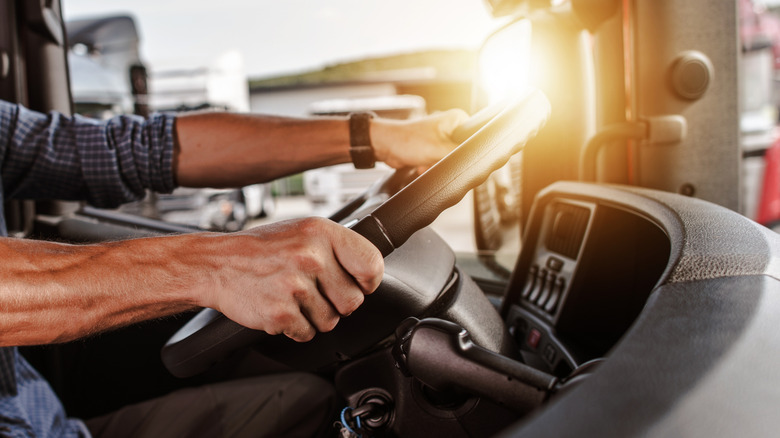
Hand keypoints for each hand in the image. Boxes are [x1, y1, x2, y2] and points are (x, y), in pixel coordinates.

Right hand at [197, 217, 382, 341]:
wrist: (216, 263)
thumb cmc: (263, 249)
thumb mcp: (303, 232)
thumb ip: (337, 248)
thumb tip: (369, 273)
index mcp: (321, 232)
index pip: (371, 264)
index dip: (368, 281)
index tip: (359, 284)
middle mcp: (310, 256)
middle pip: (353, 301)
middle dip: (337, 303)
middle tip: (314, 293)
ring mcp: (295, 285)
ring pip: (330, 321)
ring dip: (314, 317)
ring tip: (293, 298)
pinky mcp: (280, 312)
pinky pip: (307, 333)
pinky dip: (295, 328)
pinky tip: (281, 308)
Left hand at [371, 109, 468, 169]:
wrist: (385, 146)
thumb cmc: (407, 141)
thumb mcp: (439, 150)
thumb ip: (460, 154)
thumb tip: (475, 160)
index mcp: (456, 119)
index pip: (475, 136)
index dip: (469, 150)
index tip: (457, 157)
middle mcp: (451, 126)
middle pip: (462, 149)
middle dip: (449, 159)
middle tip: (438, 160)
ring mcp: (442, 137)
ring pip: (451, 158)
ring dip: (438, 164)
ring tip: (427, 162)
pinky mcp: (433, 147)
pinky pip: (440, 161)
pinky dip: (432, 165)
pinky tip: (422, 165)